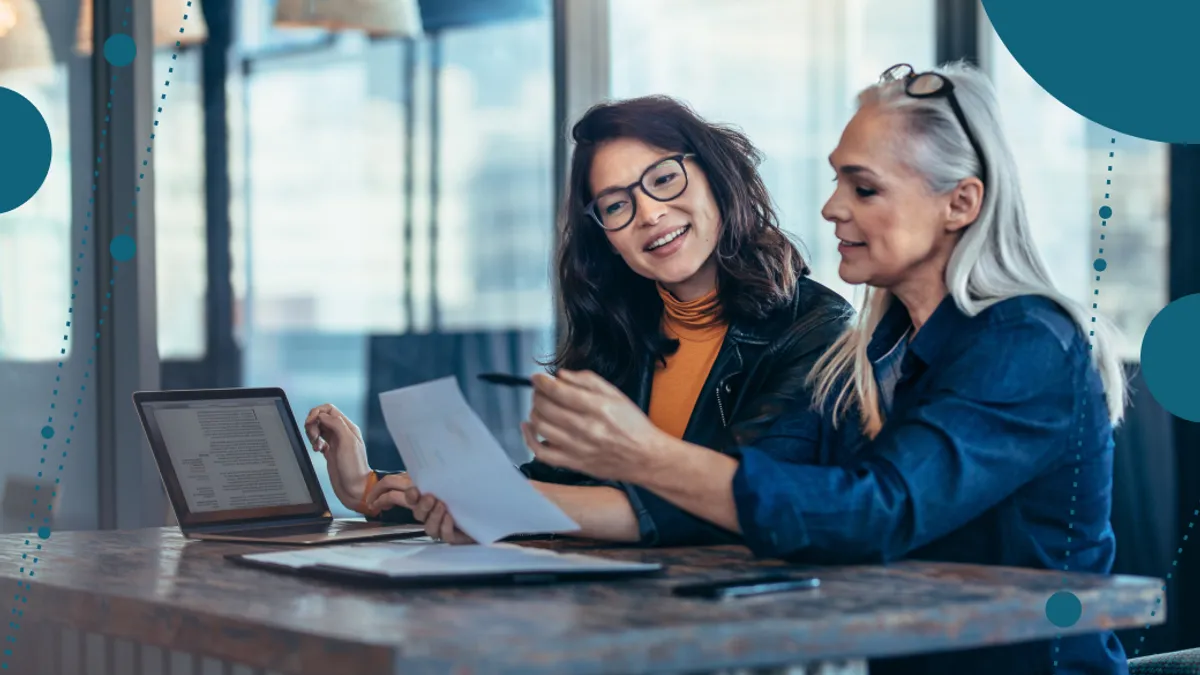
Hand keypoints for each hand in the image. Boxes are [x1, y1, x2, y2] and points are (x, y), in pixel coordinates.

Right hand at [304, 403, 370, 512]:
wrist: (355, 489)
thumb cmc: (354, 468)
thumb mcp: (347, 442)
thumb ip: (336, 425)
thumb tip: (322, 416)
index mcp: (348, 427)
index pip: (329, 409)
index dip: (317, 413)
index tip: (310, 422)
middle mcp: (341, 433)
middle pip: (322, 417)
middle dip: (313, 424)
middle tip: (314, 436)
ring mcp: (335, 442)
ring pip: (319, 428)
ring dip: (312, 433)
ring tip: (316, 444)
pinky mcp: (330, 452)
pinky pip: (318, 440)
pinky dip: (314, 443)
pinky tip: (317, 450)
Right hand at [364, 474, 474, 544]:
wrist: (490, 509)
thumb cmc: (467, 491)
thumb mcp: (446, 477)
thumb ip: (427, 475)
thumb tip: (415, 480)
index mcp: (421, 495)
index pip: (393, 494)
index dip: (379, 496)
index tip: (373, 501)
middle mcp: (427, 511)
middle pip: (411, 507)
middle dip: (417, 502)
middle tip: (429, 496)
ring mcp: (438, 524)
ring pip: (426, 524)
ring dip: (433, 514)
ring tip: (443, 505)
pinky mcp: (451, 535)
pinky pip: (443, 534)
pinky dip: (445, 525)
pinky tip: (452, 517)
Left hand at [522, 369, 673, 483]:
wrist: (645, 457)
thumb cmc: (632, 425)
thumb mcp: (616, 395)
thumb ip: (587, 381)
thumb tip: (561, 375)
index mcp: (598, 408)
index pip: (559, 392)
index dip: (542, 382)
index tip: (537, 378)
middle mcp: (586, 428)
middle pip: (546, 408)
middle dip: (537, 395)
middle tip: (540, 391)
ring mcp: (577, 448)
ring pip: (541, 426)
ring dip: (534, 411)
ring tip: (539, 406)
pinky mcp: (573, 463)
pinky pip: (541, 453)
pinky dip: (529, 439)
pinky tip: (529, 427)